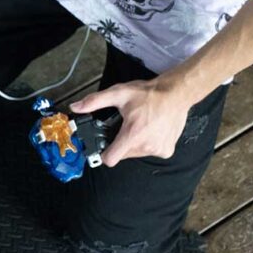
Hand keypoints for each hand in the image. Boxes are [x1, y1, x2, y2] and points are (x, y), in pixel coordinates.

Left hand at [70, 78, 190, 165]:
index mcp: (133, 135)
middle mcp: (146, 146)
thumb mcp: (119, 94)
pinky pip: (150, 152)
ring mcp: (158, 150)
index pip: (110, 159)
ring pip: (136, 154)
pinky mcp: (167, 150)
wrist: (177, 94)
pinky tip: (151, 131)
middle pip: (122, 155)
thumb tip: (75, 107)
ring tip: (140, 127)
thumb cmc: (149, 94)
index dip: (103, 153)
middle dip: (120, 143)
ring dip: (134, 143)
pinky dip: (147, 144)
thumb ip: (95, 101)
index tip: (103, 144)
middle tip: (125, 127)